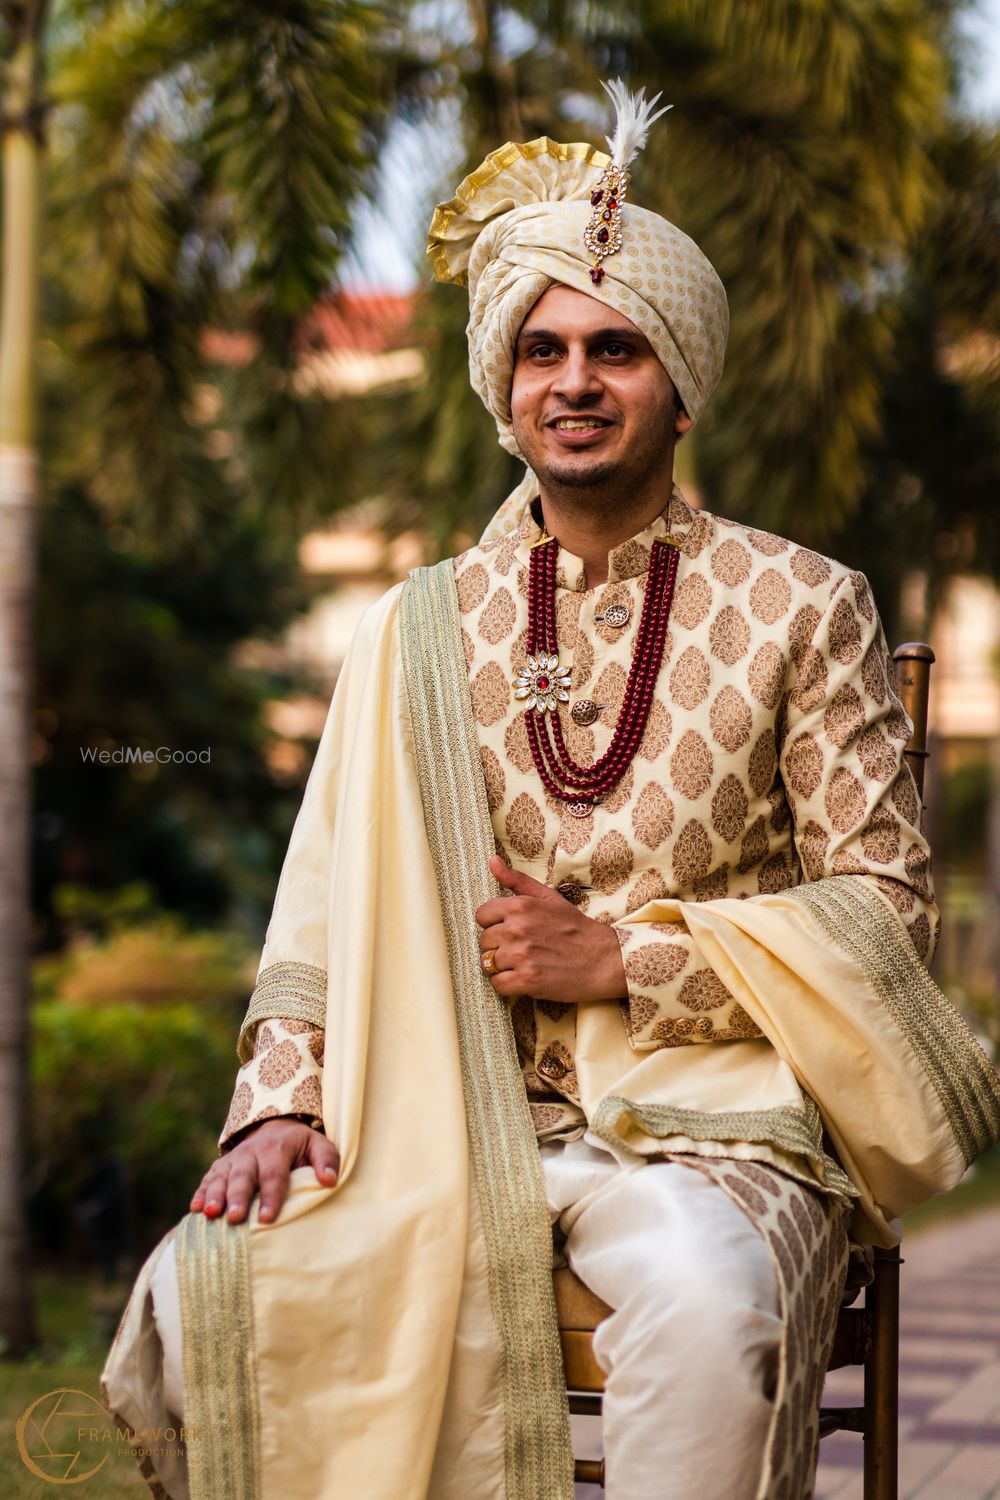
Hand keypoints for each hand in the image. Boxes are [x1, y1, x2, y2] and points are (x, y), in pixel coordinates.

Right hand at [189, 1117, 339, 1225]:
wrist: (275, 1128)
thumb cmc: (300, 1145)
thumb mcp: (318, 1145)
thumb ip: (326, 1160)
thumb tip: (329, 1180)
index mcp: (277, 1149)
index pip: (274, 1175)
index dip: (271, 1197)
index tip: (268, 1218)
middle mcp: (252, 1153)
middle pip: (244, 1176)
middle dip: (238, 1197)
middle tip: (234, 1218)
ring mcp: (234, 1159)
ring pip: (222, 1177)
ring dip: (215, 1195)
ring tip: (210, 1214)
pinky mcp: (221, 1166)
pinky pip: (209, 1178)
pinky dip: (201, 1192)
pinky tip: (195, 1209)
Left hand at [474, 855, 627, 1003]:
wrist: (602, 959)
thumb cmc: (575, 928)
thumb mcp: (548, 897)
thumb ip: (517, 880)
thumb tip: (492, 861)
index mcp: (520, 906)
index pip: (481, 915)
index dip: (494, 924)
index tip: (510, 930)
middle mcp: (517, 929)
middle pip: (484, 941)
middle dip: (498, 946)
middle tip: (521, 948)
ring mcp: (521, 956)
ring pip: (488, 963)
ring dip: (503, 966)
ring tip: (524, 963)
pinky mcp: (527, 980)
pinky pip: (498, 984)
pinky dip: (507, 984)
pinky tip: (523, 978)